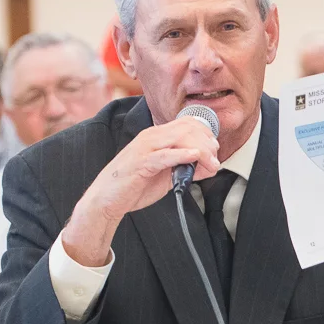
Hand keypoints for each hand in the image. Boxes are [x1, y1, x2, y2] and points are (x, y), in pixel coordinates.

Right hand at [63, 117, 221, 265]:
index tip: (215, 150)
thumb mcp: (167, 175)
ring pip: (179, 138)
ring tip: (211, 162)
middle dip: (207, 142)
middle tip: (215, 160)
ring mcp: (145, 148)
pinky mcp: (140, 163)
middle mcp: (151, 136)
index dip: (206, 133)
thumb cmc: (135, 186)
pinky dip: (181, 154)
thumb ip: (186, 168)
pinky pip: (164, 155)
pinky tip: (194, 156)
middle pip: (187, 128)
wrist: (107, 200)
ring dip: (200, 149)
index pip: (187, 123)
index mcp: (156, 136)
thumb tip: (209, 166)